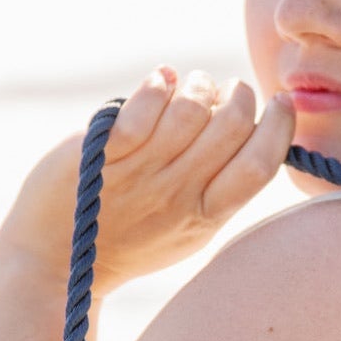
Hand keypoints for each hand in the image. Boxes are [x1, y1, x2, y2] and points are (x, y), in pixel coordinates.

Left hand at [0, 67, 296, 295]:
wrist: (59, 258)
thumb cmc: (129, 238)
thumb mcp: (189, 228)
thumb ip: (221, 188)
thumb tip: (252, 124)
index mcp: (207, 216)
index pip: (260, 165)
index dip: (280, 126)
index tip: (281, 102)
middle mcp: (178, 194)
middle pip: (232, 127)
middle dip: (239, 94)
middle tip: (229, 91)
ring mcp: (140, 173)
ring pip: (190, 110)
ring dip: (198, 84)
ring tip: (189, 85)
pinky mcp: (104, 153)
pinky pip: (143, 110)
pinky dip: (157, 86)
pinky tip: (159, 81)